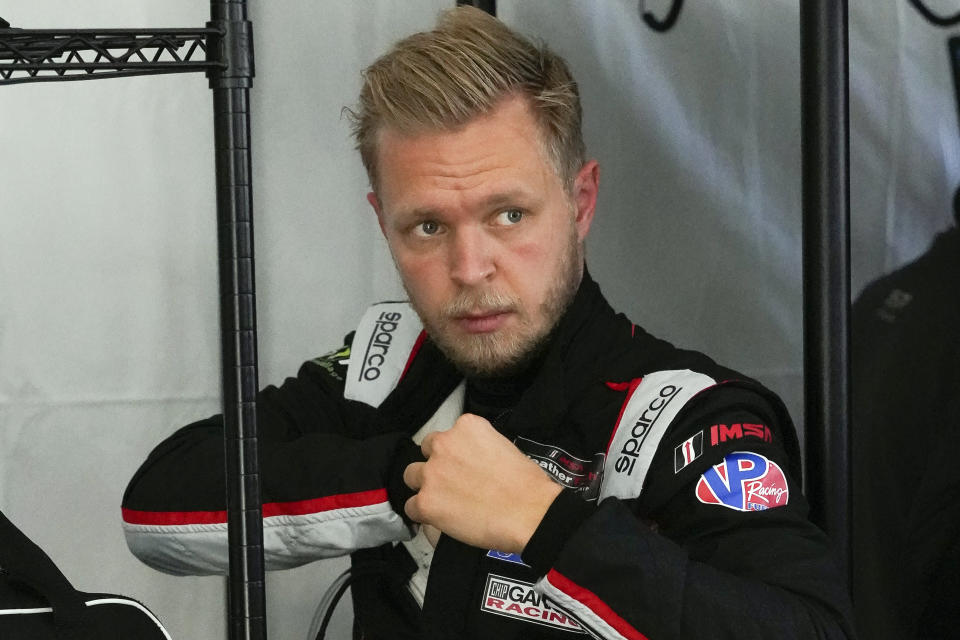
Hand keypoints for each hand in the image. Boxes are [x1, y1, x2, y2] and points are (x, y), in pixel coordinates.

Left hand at [403, 413, 561, 553]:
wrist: (530, 512)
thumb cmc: (526, 484)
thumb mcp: (503, 445)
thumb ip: (478, 446)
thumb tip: (469, 461)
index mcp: (466, 426)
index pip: (448, 435)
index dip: (454, 453)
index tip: (462, 466)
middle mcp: (444, 444)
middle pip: (425, 451)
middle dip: (436, 465)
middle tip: (452, 483)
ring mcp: (432, 473)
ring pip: (411, 476)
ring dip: (425, 487)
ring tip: (444, 502)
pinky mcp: (426, 501)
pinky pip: (411, 507)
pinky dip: (423, 514)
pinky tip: (441, 519)